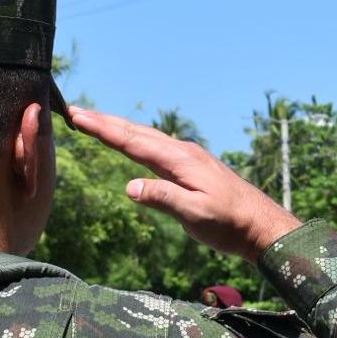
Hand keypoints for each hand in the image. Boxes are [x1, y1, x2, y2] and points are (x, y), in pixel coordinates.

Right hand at [68, 106, 301, 261]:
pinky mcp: (194, 167)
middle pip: (137, 132)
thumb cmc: (230, 224)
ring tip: (97, 122)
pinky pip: (158, 146)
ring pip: (148, 137)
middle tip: (75, 111)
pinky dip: (138, 139)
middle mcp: (183, 152)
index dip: (102, 129)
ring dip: (121, 128)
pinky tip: (135, 142)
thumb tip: (129, 186)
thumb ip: (163, 198)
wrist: (261, 225)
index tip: (76, 116)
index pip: (133, 141)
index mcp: (180, 160)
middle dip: (105, 122)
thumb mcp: (195, 215)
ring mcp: (189, 158)